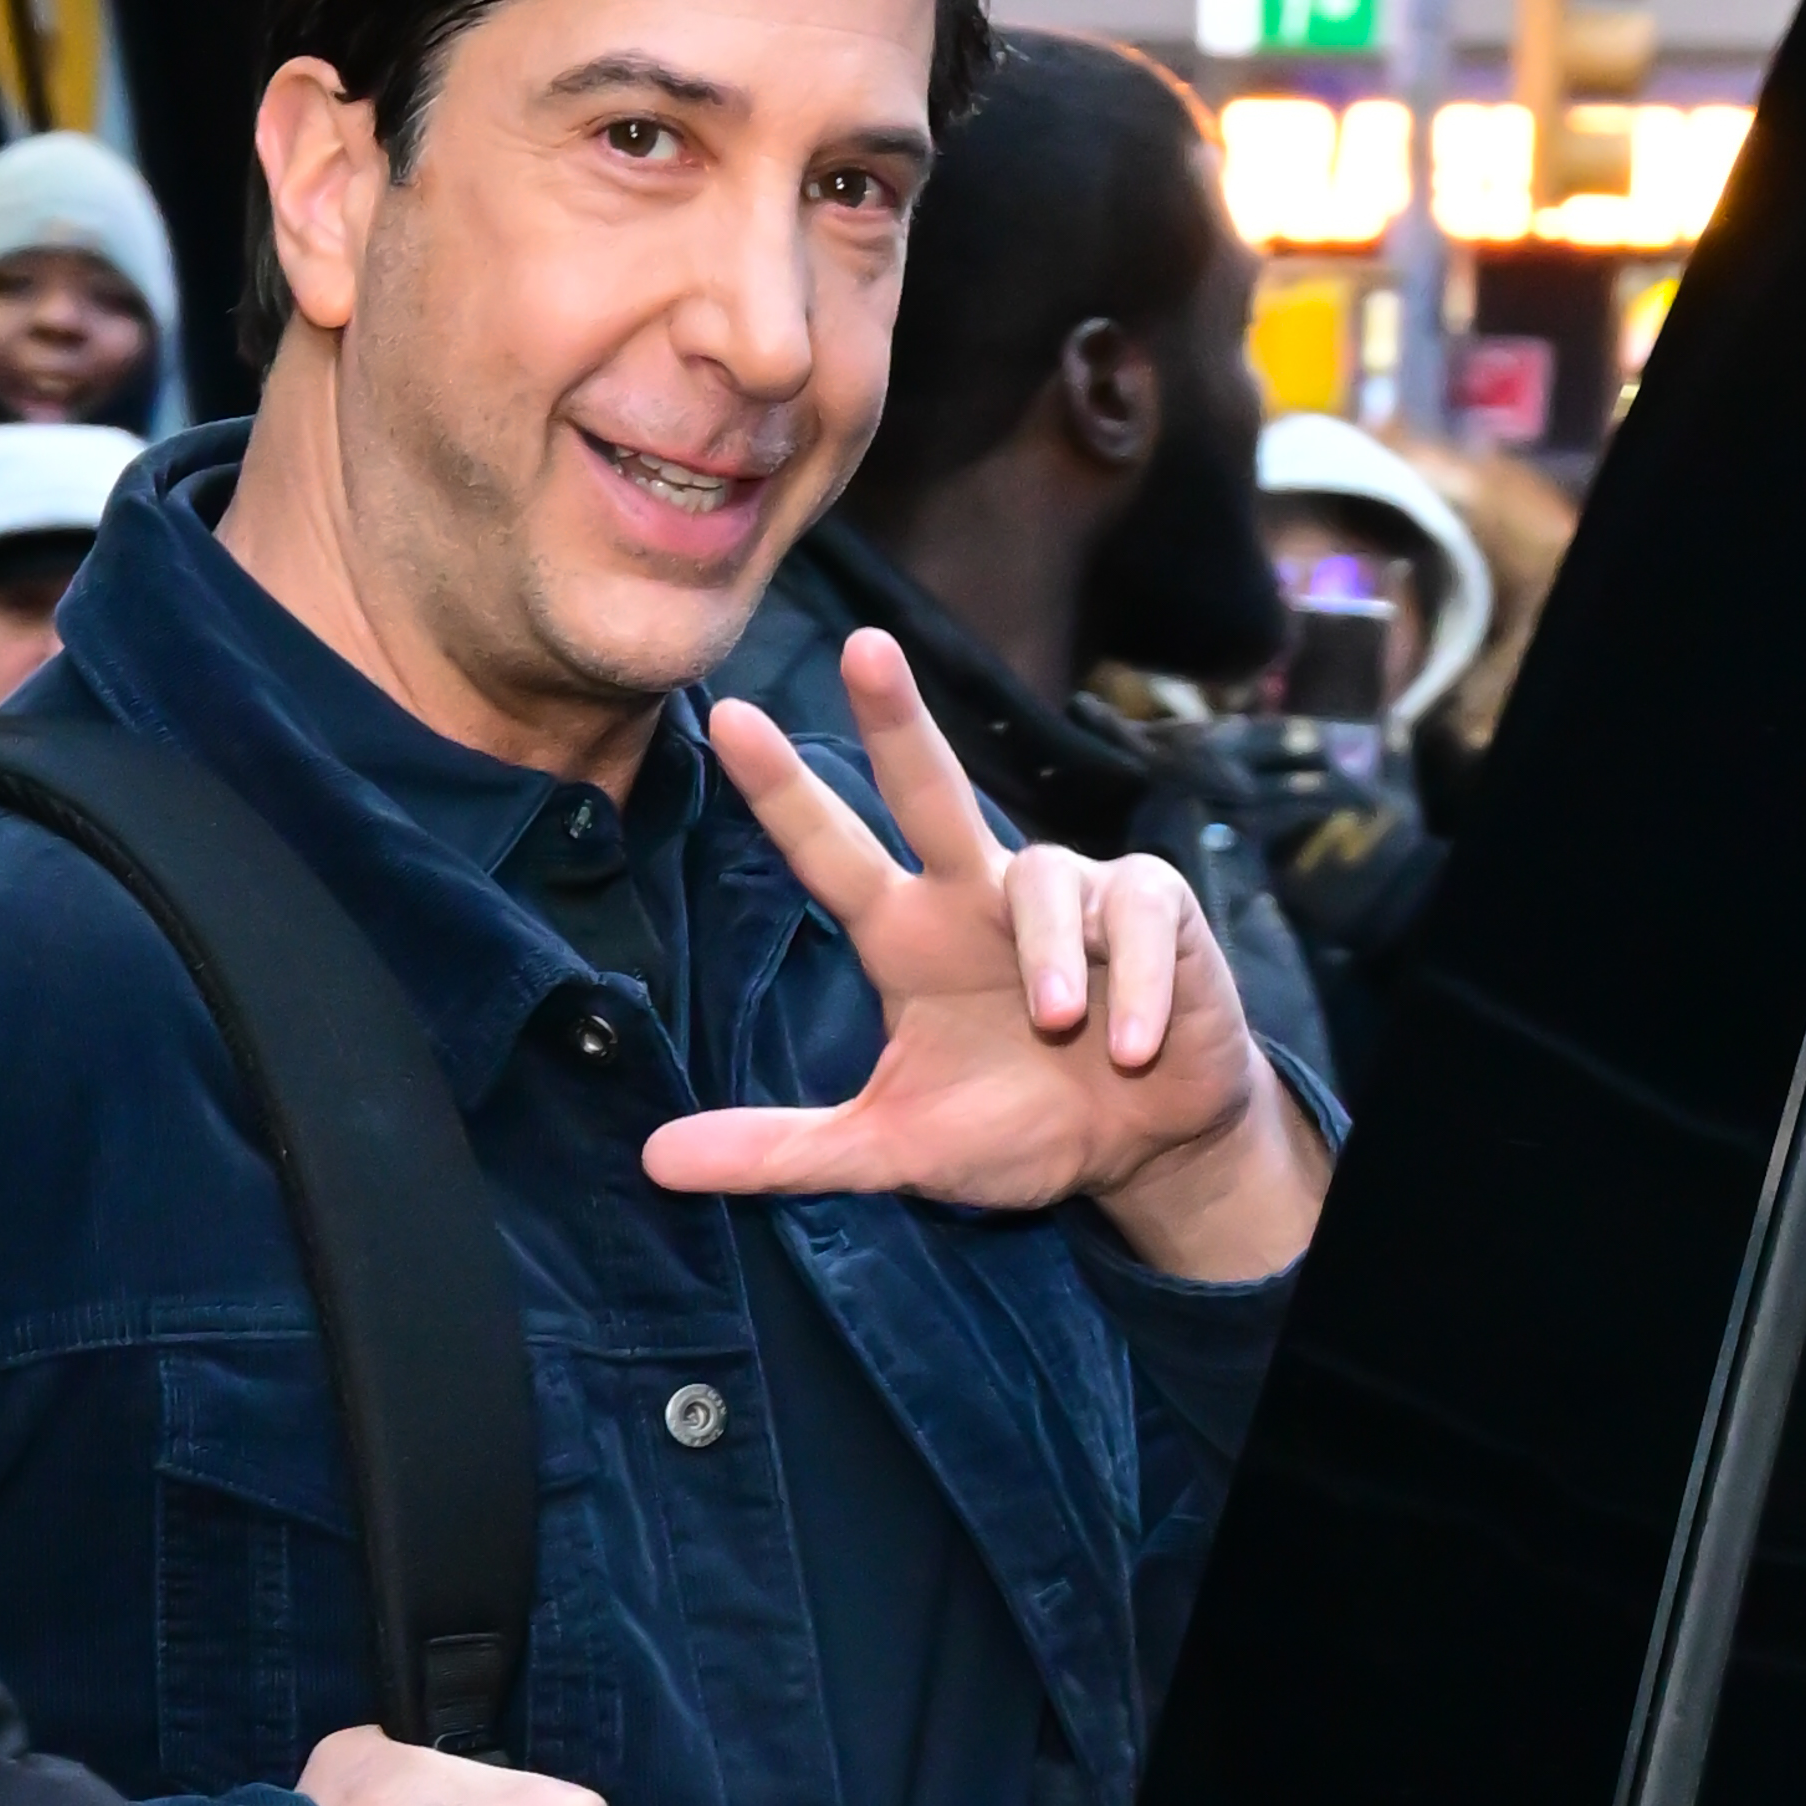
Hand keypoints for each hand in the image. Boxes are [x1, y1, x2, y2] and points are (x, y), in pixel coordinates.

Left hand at [643, 630, 1328, 1281]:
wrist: (1144, 1149)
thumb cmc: (1017, 1127)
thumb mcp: (892, 1147)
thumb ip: (783, 1151)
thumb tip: (654, 1160)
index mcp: (905, 935)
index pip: (829, 852)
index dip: (781, 790)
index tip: (723, 718)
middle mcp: (973, 892)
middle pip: (928, 787)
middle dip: (896, 717)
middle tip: (862, 645)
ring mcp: (1066, 889)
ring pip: (1038, 873)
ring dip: (1049, 957)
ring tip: (1061, 1027)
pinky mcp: (1151, 903)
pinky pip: (1131, 913)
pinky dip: (1130, 985)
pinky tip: (1130, 1045)